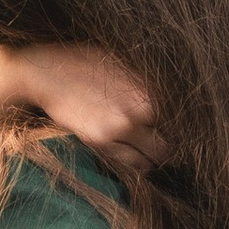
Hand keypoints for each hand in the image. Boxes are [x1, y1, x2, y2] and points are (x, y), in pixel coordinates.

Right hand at [25, 44, 168, 179]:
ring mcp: (123, 127)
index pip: (180, 118)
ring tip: (150, 155)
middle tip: (163, 146)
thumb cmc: (85, 64)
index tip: (172, 132)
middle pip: (172, 139)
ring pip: (156, 156)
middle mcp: (143, 108)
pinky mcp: (103, 141)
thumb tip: (165, 105)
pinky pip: (135, 164)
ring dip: (154, 158)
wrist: (47, 73)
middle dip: (168, 144)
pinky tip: (138, 159)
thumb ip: (146, 87)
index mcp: (151, 87)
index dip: (177, 127)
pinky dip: (140, 164)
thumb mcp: (123, 65)